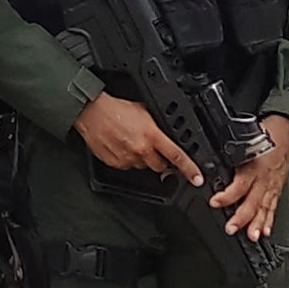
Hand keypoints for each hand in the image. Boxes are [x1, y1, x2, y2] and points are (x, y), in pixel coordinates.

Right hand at [73, 93, 200, 184]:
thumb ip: (157, 126)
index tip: (197, 178)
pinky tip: (121, 146)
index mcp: (151, 135)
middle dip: (161, 161)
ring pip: (143, 166)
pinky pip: (127, 166)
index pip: (177, 156)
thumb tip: (165, 133)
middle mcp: (141, 149)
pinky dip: (127, 159)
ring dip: (142, 158)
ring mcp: (128, 158)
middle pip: (160, 167)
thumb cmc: (115, 109)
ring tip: (132, 142)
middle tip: (153, 149)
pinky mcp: (115, 163)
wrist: (92, 112)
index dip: (190, 169)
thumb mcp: (144, 110)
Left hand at [210, 116, 288, 236]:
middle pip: (252, 201)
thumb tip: (211, 164)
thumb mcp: (244, 141)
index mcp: (253, 166)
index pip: (240, 185)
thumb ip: (230, 155)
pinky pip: (273, 206)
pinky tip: (266, 231)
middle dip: (242, 217)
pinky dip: (270, 220)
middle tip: (231, 228)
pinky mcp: (277, 188)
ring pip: (264, 207)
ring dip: (257, 223)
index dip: (227, 196)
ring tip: (252, 236)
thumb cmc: (266, 134)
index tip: (215, 202)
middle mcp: (263, 178)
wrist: (288, 131)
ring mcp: (272, 185)